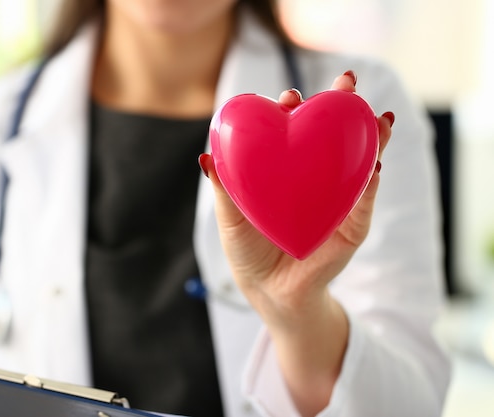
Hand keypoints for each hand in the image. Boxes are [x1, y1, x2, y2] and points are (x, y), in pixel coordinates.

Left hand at [198, 70, 393, 415]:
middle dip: (342, 109)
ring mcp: (337, 201)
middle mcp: (315, 181)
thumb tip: (205, 155)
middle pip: (332, 138)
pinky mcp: (351, 227)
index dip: (294, 111)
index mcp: (287, 173)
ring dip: (369, 136)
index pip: (294, 133)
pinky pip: (363, 202)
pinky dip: (369, 183)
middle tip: (346, 83)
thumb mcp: (230, 218)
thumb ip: (223, 187)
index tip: (289, 98)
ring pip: (358, 162)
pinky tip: (373, 163)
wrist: (270, 294)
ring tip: (376, 116)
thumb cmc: (249, 252)